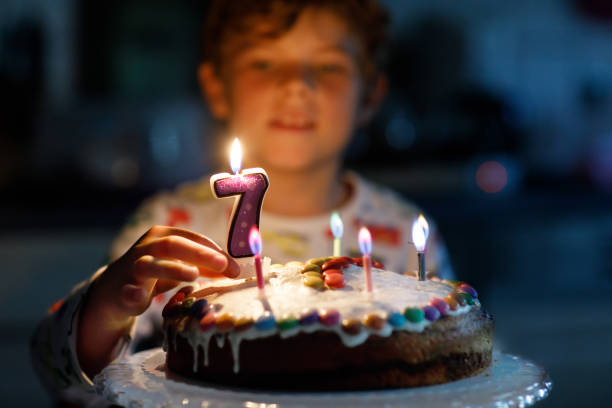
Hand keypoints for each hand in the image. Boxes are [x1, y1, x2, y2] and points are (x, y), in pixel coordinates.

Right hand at [97, 225, 239, 317]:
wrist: (114, 290)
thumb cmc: (155, 272)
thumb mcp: (179, 264)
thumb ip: (204, 264)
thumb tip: (234, 268)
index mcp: (163, 235)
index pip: (193, 238)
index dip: (215, 250)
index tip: (234, 266)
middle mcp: (147, 247)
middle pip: (174, 245)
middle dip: (200, 254)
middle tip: (223, 266)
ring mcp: (133, 267)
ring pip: (150, 265)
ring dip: (172, 269)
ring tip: (193, 275)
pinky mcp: (122, 291)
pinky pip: (127, 292)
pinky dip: (133, 294)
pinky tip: (140, 297)